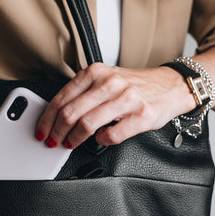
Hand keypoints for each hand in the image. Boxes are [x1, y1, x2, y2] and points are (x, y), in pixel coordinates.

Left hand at [35, 62, 194, 148]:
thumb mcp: (107, 79)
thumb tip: (58, 115)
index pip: (62, 97)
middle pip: (70, 112)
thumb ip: (85, 92)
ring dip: (74, 138)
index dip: (47, 118)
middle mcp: (110, 83)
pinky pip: (111, 135)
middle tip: (53, 141)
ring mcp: (126, 99)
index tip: (42, 130)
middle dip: (57, 132)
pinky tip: (100, 139)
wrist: (172, 86)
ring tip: (71, 143)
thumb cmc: (137, 86)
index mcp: (96, 72)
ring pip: (87, 124)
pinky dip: (101, 141)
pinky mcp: (141, 116)